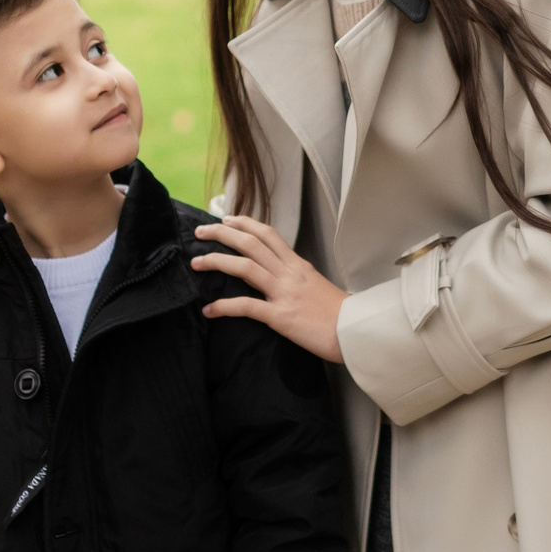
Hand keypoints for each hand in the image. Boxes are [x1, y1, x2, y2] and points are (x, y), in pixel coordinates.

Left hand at [193, 217, 347, 361]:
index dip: (245, 223)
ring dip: (216, 262)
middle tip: (201, 231)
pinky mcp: (280, 316)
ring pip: (245, 267)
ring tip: (196, 263)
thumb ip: (295, 277)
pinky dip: (224, 306)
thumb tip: (277, 275)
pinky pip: (246, 306)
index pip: (268, 234)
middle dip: (222, 234)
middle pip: (251, 243)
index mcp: (298, 264)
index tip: (226, 220)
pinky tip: (209, 310)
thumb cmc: (337, 313)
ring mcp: (284, 293)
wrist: (354, 331)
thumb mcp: (316, 285)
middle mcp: (289, 273)